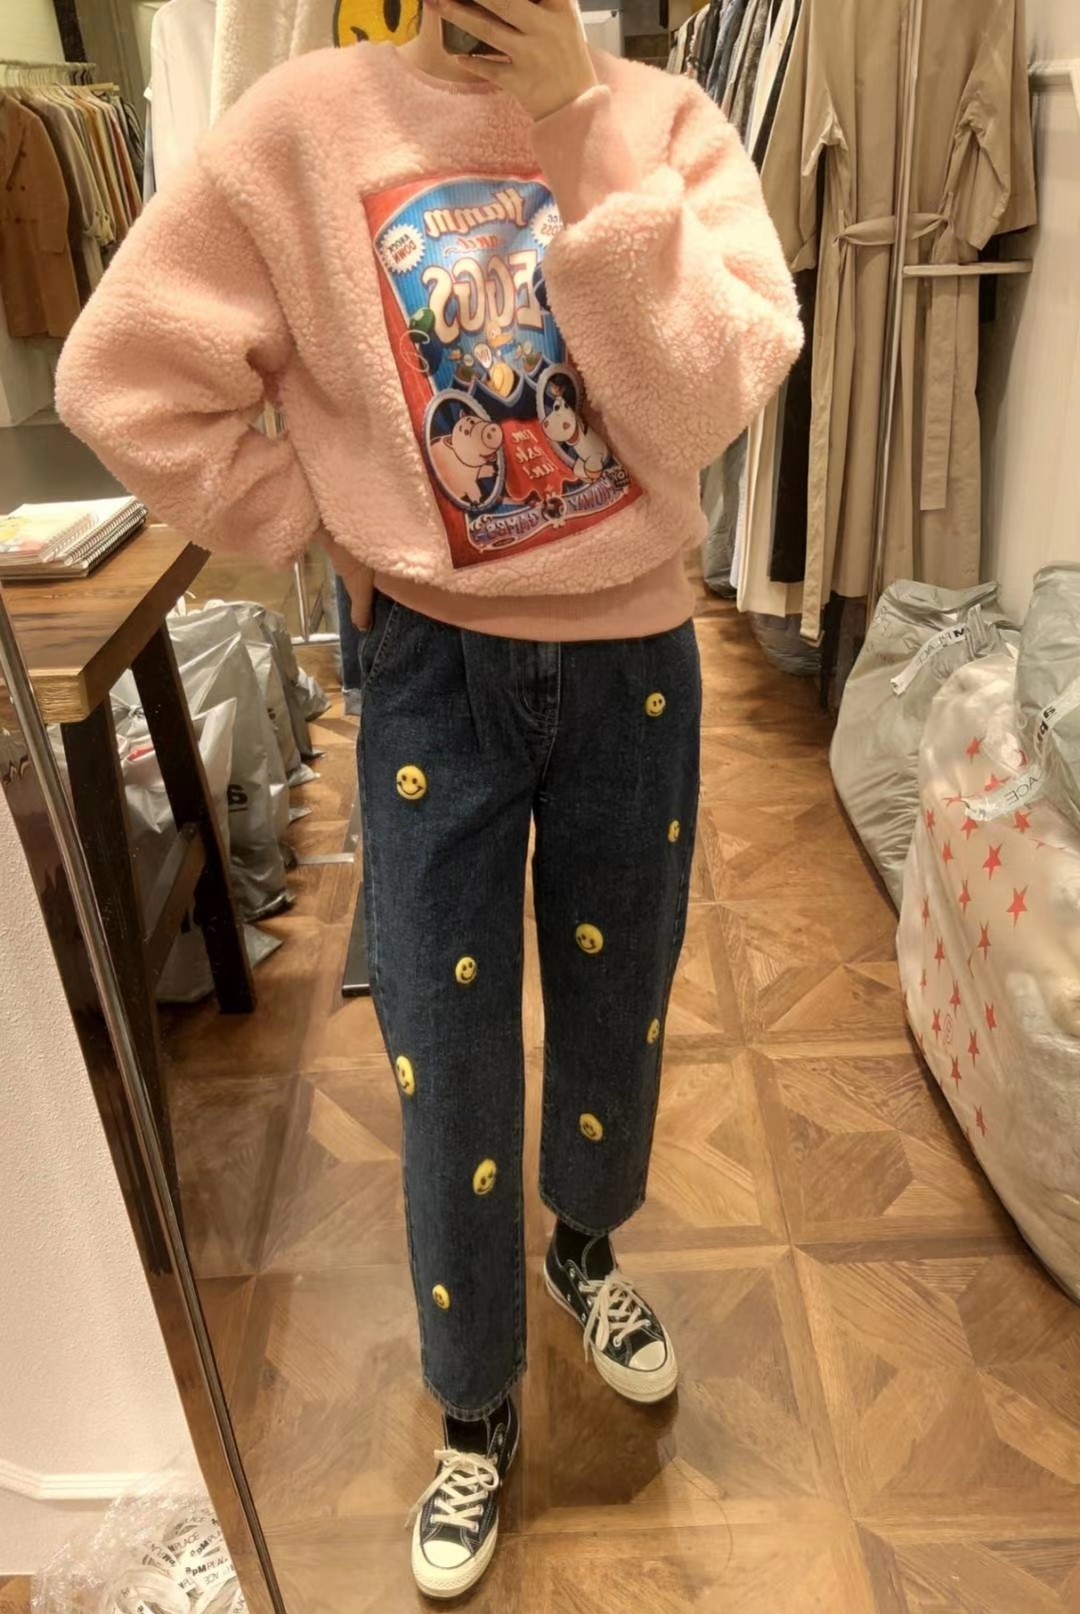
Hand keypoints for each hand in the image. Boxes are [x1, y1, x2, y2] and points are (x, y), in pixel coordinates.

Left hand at [426, 0, 598, 120]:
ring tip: (438, 4)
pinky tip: (458, 55)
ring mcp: (530, 56)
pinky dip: (471, 62)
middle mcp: (544, 29)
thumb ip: (543, 5)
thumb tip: (502, 2)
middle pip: (502, 1)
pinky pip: (488, 69)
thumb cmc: (568, 62)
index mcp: (559, 9)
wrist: (577, 108)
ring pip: (488, 29)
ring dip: (459, 15)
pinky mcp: (520, 82)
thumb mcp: (565, 24)